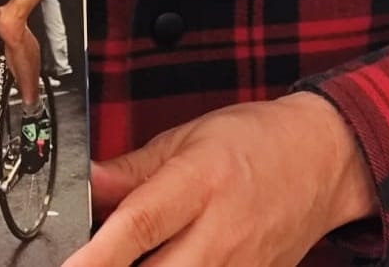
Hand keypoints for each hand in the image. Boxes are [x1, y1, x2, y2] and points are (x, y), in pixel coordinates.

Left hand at [71, 94, 378, 266]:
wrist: (321, 159)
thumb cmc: (255, 141)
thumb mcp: (190, 135)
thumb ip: (133, 168)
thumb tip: (84, 184)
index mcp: (200, 180)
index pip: (140, 223)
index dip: (97, 254)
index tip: (67, 265)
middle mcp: (220, 233)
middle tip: (93, 262)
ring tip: (134, 256)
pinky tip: (169, 261)